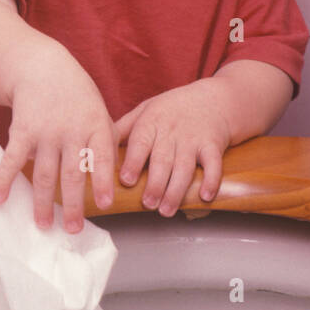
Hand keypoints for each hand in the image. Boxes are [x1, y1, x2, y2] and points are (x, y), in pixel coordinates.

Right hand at [0, 44, 117, 232]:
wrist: (42, 68)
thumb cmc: (76, 95)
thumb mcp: (99, 110)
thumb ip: (107, 140)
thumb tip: (121, 174)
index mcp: (94, 125)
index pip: (101, 157)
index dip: (103, 181)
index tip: (105, 205)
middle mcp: (70, 130)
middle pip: (71, 173)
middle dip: (72, 204)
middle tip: (72, 229)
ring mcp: (45, 131)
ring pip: (44, 173)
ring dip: (42, 202)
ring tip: (43, 225)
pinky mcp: (22, 131)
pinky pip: (12, 159)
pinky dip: (4, 179)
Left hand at [115, 79, 232, 216]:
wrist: (214, 99)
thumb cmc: (173, 108)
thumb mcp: (146, 109)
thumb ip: (124, 128)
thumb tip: (96, 146)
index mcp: (152, 122)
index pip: (140, 142)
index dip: (133, 161)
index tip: (126, 180)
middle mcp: (172, 131)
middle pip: (163, 160)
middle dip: (155, 183)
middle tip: (148, 203)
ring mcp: (193, 138)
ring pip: (185, 166)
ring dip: (176, 190)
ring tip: (166, 209)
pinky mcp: (213, 145)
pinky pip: (214, 164)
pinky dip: (211, 180)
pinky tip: (204, 196)